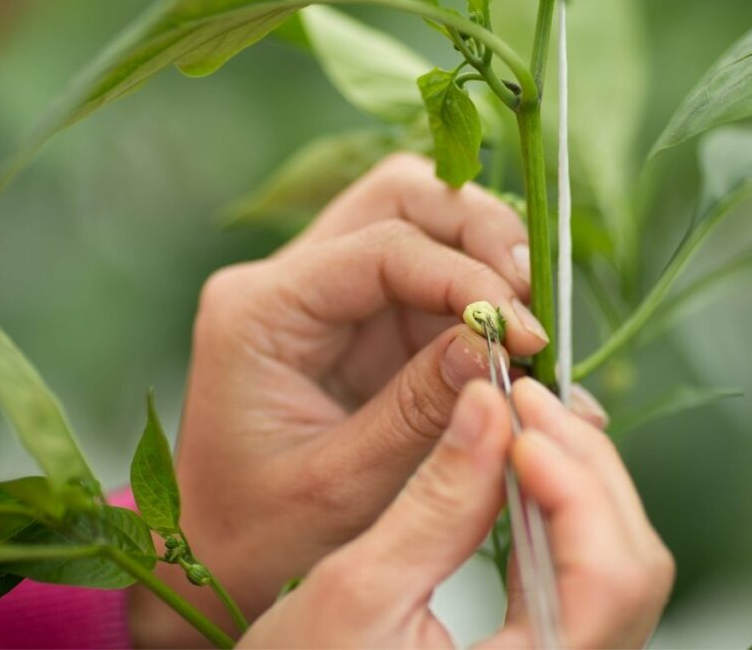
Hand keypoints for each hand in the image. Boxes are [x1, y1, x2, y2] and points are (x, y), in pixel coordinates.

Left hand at [129, 154, 607, 646]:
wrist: (219, 556)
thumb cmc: (261, 532)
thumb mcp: (342, 486)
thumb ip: (420, 412)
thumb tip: (499, 345)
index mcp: (260, 310)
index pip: (381, 248)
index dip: (467, 278)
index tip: (527, 332)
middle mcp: (290, 280)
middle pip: (400, 196)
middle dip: (480, 234)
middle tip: (533, 302)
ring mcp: (329, 292)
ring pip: (423, 222)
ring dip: (486, 261)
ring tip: (529, 326)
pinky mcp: (364, 319)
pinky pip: (433, 278)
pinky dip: (481, 301)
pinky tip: (514, 344)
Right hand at [239, 379, 674, 648]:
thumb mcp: (357, 591)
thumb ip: (435, 502)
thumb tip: (487, 408)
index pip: (610, 579)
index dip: (576, 483)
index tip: (522, 419)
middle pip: (632, 564)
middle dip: (583, 465)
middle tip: (525, 403)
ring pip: (619, 565)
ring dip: (576, 482)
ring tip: (521, 426)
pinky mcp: (550, 649)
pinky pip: (588, 576)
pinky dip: (562, 513)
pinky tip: (522, 473)